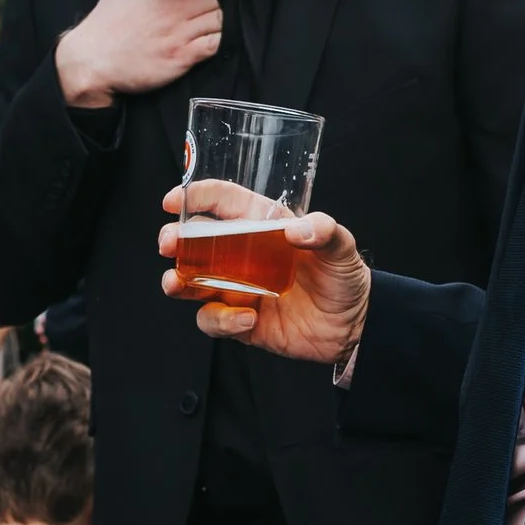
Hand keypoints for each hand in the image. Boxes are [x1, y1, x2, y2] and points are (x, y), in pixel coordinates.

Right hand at [56, 0, 224, 112]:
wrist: (89, 61)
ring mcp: (180, 35)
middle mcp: (175, 10)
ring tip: (232, 23)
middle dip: (230, 0)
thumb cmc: (105, 25)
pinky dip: (225, 42)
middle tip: (234, 5)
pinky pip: (215, 45)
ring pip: (222, 20)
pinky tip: (225, 41)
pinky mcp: (182, 58)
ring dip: (230, 20)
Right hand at [161, 189, 370, 363]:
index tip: (173, 201)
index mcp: (261, 227)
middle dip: (175, 240)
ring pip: (192, 283)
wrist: (355, 327)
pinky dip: (222, 320)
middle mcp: (242, 256)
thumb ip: (324, 231)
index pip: (223, 203)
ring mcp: (237, 289)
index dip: (196, 197)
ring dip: (179, 282)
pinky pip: (214, 320)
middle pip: (195, 243)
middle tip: (169, 244)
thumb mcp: (341, 247)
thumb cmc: (345, 278)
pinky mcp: (240, 321)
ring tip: (177, 284)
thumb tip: (296, 231)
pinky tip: (247, 318)